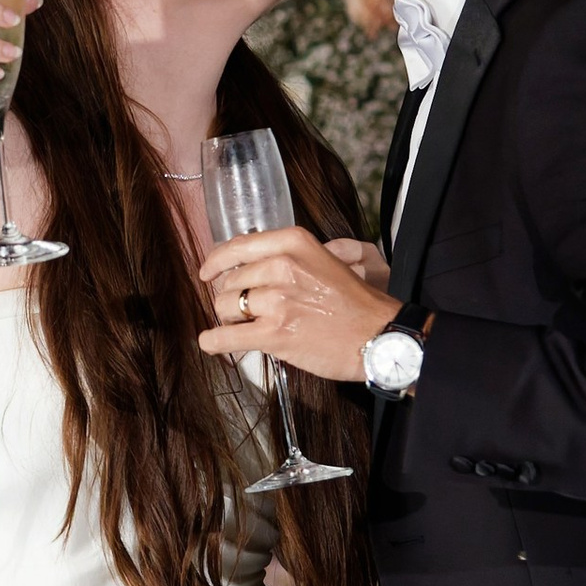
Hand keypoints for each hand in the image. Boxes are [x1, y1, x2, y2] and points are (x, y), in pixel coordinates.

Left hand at [199, 224, 402, 384]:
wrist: (378, 335)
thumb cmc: (353, 301)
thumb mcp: (321, 259)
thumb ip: (284, 256)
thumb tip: (240, 263)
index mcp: (292, 242)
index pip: (236, 247)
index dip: (216, 262)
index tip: (208, 273)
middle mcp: (282, 266)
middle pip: (228, 281)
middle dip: (232, 297)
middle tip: (248, 310)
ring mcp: (277, 300)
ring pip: (224, 307)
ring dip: (230, 319)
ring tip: (248, 326)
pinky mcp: (275, 334)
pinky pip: (226, 337)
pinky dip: (214, 341)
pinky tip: (211, 342)